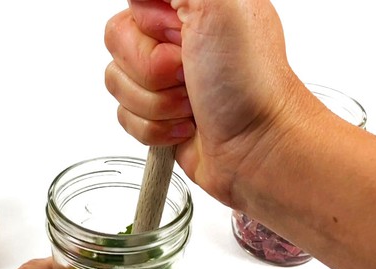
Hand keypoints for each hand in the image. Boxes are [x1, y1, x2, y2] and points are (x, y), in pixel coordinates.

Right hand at [105, 0, 313, 205]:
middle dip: (152, 69)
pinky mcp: (156, 113)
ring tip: (192, 104)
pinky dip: (155, 128)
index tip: (180, 36)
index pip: (135, 2)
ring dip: (156, 102)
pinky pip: (124, 116)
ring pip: (117, 82)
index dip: (148, 24)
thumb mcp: (222, 3)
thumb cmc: (251, 83)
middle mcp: (176, 37)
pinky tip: (186, 126)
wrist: (258, 148)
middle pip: (117, 41)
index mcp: (190, 4)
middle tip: (190, 74)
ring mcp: (164, 78)